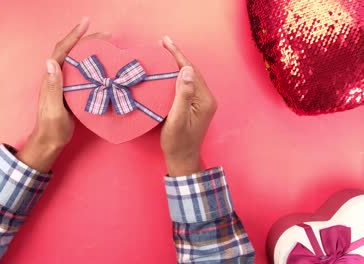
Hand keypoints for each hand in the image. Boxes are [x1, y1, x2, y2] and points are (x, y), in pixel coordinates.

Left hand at [17, 18, 107, 171]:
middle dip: (87, 40)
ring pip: (78, 61)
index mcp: (52, 78)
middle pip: (72, 52)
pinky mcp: (72, 91)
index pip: (62, 51)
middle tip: (106, 35)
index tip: (86, 23)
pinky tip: (105, 66)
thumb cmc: (51, 128)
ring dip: (91, 51)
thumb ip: (52, 87)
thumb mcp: (52, 109)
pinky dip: (94, 66)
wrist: (51, 141)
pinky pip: (83, 73)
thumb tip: (50, 62)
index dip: (74, 36)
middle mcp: (58, 77)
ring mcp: (65, 84)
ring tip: (108, 45)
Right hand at [161, 36, 216, 176]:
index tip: (166, 42)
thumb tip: (187, 70)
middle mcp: (207, 98)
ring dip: (177, 64)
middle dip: (177, 56)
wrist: (182, 159)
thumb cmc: (177, 142)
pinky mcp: (196, 106)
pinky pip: (187, 85)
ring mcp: (203, 102)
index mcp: (205, 100)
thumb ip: (183, 95)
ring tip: (164, 52)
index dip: (178, 56)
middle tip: (163, 43)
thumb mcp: (177, 119)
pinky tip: (168, 71)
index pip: (191, 71)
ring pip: (189, 77)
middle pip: (192, 72)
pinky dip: (177, 75)